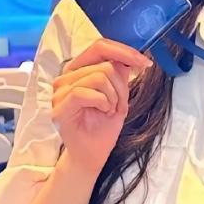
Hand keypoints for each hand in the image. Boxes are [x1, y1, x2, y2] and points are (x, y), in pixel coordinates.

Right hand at [51, 38, 152, 176]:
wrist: (92, 156)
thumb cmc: (103, 127)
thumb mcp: (118, 95)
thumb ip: (119, 73)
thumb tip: (129, 56)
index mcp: (78, 70)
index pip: (99, 47)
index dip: (124, 51)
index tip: (144, 63)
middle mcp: (66, 77)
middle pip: (104, 64)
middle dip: (122, 86)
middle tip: (120, 105)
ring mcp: (60, 92)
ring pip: (98, 77)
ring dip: (114, 97)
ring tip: (110, 111)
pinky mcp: (60, 107)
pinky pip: (85, 92)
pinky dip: (103, 102)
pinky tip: (103, 112)